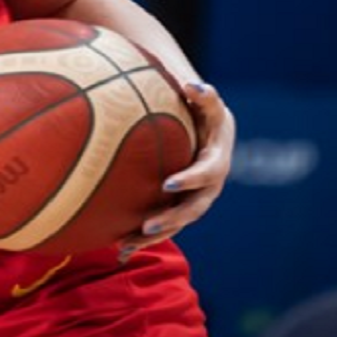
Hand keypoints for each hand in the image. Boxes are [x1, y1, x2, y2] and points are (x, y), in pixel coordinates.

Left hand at [125, 81, 233, 258]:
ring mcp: (195, 200)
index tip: (167, 184)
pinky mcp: (180, 207)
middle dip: (171, 218)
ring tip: (127, 244)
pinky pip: (164, 226)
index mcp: (216, 161)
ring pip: (177, 223)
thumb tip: (193, 85)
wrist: (209, 130)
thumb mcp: (206, 102)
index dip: (189, 179)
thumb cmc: (203, 110)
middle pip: (193, 208)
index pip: (207, 173)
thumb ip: (203, 95)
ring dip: (154, 235)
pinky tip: (120, 251)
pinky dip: (143, 239)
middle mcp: (209, 186)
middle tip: (147, 224)